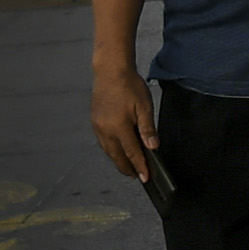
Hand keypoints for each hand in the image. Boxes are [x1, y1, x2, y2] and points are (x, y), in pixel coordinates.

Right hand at [90, 66, 158, 183]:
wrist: (111, 71)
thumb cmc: (129, 85)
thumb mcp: (144, 107)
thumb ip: (148, 129)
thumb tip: (153, 147)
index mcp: (118, 127)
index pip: (131, 153)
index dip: (139, 167)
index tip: (145, 178)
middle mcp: (105, 130)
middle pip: (117, 157)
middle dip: (128, 168)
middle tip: (137, 175)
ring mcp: (98, 127)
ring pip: (108, 151)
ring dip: (119, 160)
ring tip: (130, 166)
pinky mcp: (95, 123)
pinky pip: (103, 142)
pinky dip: (112, 150)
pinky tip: (119, 150)